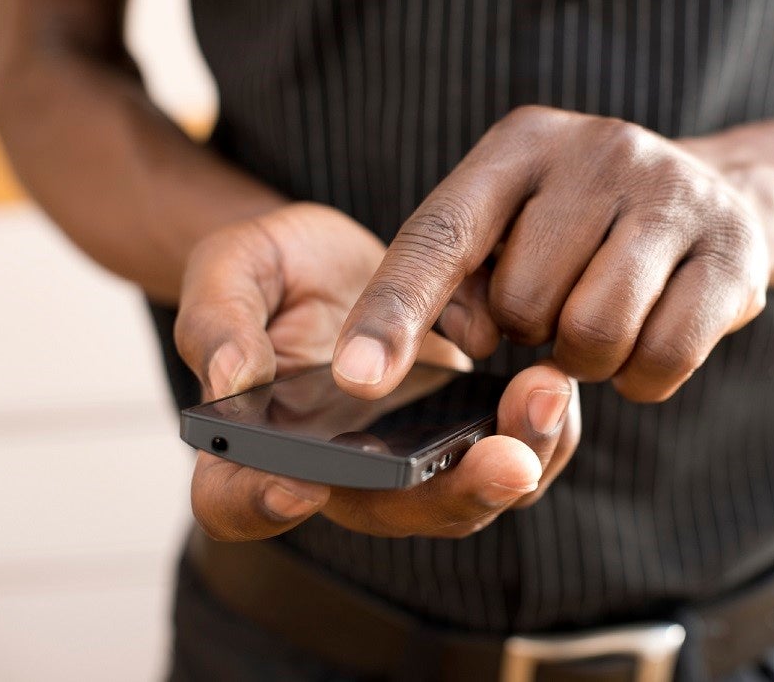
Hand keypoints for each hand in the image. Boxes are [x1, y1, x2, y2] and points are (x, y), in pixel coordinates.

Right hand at [175, 203, 579, 540]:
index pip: (235, 501)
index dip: (259, 506)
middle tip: (506, 460)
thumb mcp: (231, 268)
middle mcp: (335, 473)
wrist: (340, 259)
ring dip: (516, 462)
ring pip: (462, 498)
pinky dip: (540, 435)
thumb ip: (219, 319)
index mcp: (256, 444)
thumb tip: (230, 380)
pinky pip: (507, 461)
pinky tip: (554, 382)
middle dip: (451, 494)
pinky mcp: (455, 436)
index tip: (299, 485)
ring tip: (546, 392)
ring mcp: (403, 461)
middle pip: (387, 514)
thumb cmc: (274, 270)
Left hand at [332, 106, 769, 402]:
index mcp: (519, 146)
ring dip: (585, 359)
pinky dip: (641, 376)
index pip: (441, 234)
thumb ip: (460, 282)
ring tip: (597, 323)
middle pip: (524, 302)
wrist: (714, 200)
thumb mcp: (507, 231)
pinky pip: (663, 357)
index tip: (359, 379)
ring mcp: (673, 195)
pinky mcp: (733, 249)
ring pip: (594, 334)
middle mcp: (599, 151)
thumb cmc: (581, 228)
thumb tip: (465, 340)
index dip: (394, 312)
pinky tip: (645, 339)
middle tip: (556, 308)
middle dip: (530, 332)